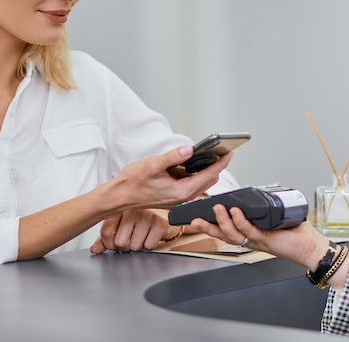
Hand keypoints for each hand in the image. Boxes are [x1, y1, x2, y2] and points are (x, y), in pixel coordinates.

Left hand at [90, 208, 181, 253]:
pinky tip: (150, 235)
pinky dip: (149, 245)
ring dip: (137, 246)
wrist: (163, 214)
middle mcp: (132, 209)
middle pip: (120, 242)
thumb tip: (94, 249)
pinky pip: (148, 246)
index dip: (109, 244)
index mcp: (119, 207)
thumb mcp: (119, 225)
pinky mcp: (160, 223)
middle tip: (130, 238)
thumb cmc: (138, 219)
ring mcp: (147, 214)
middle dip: (125, 246)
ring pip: (134, 246)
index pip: (106, 232)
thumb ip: (105, 237)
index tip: (114, 243)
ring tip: (141, 235)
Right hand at [106, 146, 231, 211]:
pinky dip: (195, 173)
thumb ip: (173, 157)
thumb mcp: (153, 165)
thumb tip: (189, 149)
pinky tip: (192, 163)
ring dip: (206, 169)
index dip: (221, 163)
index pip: (209, 175)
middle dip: (217, 165)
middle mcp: (183, 197)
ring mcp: (179, 198)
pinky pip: (191, 184)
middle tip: (222, 151)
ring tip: (209, 154)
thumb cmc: (132, 183)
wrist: (118, 197)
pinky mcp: (174, 196)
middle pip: (208, 180)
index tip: (230, 152)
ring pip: (201, 182)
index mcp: (182, 191)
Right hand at [190, 204, 329, 269]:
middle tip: (194, 220)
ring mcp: (257, 240)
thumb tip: (251, 195)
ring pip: (233, 234)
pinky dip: (241, 221)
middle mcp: (250, 238)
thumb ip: (260, 209)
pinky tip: (235, 212)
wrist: (310, 246)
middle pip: (223, 235)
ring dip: (222, 222)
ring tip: (216, 209)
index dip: (211, 225)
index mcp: (250, 233)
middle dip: (207, 227)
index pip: (226, 229)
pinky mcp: (266, 240)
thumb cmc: (295, 233)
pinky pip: (249, 230)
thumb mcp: (273, 217)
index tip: (197, 217)